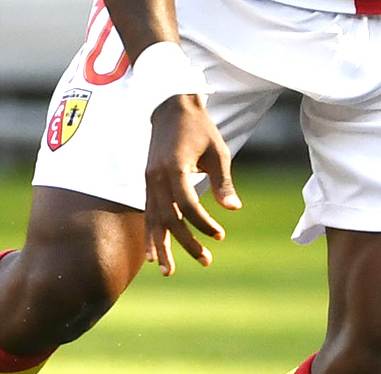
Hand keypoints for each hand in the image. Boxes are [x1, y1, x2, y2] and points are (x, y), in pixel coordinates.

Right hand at [143, 94, 241, 274]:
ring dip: (163, 246)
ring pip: (154, 220)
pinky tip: (154, 254)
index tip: (219, 235)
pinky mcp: (147, 183)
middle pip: (169, 218)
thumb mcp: (218, 151)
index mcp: (175, 167)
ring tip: (170, 271)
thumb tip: (233, 209)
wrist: (171, 108)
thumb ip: (223, 181)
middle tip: (205, 261)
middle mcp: (156, 176)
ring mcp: (149, 181)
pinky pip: (148, 214)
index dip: (203, 223)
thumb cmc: (200, 128)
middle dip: (186, 242)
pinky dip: (151, 234)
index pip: (187, 204)